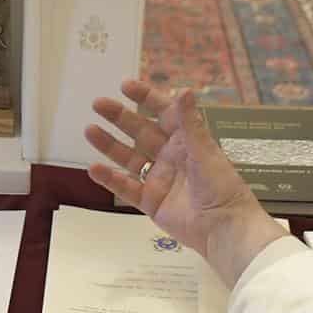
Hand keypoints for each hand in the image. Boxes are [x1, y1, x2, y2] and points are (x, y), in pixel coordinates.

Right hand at [85, 80, 288, 286]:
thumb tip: (184, 89)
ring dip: (110, 144)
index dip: (145, 97)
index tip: (125, 86)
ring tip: (89, 130)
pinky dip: (110, 178)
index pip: (163, 112)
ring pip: (129, 157)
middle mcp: (170, 155)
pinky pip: (127, 187)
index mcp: (186, 140)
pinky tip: (94, 167)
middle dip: (120, 117)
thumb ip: (189, 122)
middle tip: (98, 103)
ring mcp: (158, 178)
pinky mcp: (150, 201)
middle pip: (140, 131)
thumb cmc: (220, 186)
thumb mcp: (204, 150)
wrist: (223, 227)